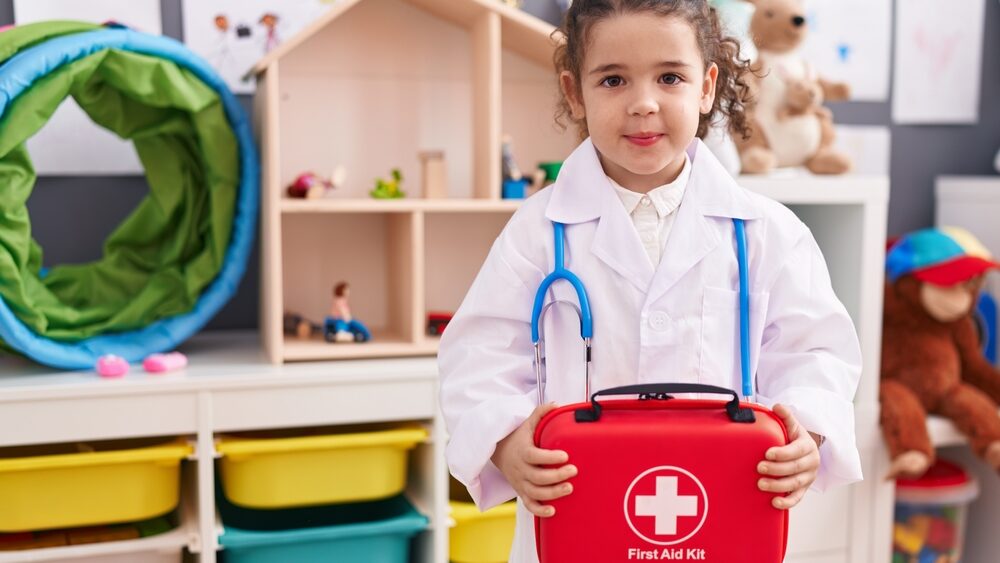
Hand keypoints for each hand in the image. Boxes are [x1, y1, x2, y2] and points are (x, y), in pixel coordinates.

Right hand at [491, 403, 577, 517]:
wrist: (499, 452)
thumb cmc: (518, 437)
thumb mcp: (527, 423)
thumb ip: (540, 413)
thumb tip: (556, 404)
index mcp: (522, 451)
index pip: (534, 456)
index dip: (549, 457)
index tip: (565, 455)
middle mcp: (520, 469)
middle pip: (537, 477)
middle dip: (556, 476)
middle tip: (574, 471)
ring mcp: (520, 482)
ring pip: (535, 493)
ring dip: (553, 493)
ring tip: (570, 488)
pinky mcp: (521, 492)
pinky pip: (529, 505)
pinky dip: (540, 511)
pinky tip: (554, 511)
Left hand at [757, 404, 820, 509]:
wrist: (805, 451)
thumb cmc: (794, 437)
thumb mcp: (792, 425)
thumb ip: (785, 416)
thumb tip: (777, 406)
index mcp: (807, 446)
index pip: (796, 451)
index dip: (782, 453)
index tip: (767, 453)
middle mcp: (811, 463)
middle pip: (795, 469)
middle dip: (776, 469)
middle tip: (759, 467)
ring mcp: (808, 477)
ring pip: (795, 484)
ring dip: (778, 486)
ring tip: (761, 484)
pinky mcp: (804, 489)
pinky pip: (798, 498)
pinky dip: (787, 503)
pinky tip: (774, 503)